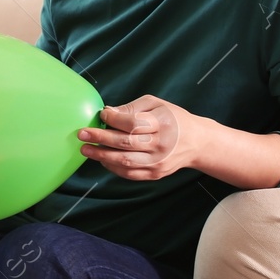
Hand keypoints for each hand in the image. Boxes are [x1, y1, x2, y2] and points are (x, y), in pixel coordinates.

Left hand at [79, 97, 194, 180]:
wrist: (197, 142)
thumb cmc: (172, 119)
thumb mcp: (156, 104)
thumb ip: (131, 108)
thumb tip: (107, 112)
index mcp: (162, 124)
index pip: (133, 123)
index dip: (114, 119)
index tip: (102, 114)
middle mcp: (161, 145)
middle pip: (126, 143)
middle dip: (100, 138)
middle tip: (82, 133)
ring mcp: (158, 162)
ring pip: (125, 161)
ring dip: (102, 155)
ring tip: (85, 149)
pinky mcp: (155, 174)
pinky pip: (130, 173)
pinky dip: (113, 167)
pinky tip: (101, 159)